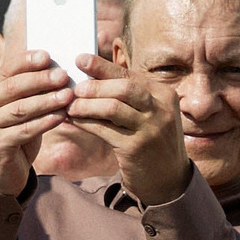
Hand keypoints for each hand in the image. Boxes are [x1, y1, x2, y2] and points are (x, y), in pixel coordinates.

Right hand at [0, 41, 74, 198]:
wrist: (1, 175)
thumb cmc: (16, 137)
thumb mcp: (21, 112)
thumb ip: (31, 94)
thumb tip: (57, 70)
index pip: (6, 72)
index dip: (26, 62)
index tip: (47, 55)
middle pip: (12, 88)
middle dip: (40, 80)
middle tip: (63, 75)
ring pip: (19, 109)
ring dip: (46, 101)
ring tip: (68, 95)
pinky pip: (24, 131)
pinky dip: (44, 123)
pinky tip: (61, 116)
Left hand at [66, 50, 187, 205]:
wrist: (169, 180)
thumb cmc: (152, 141)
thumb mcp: (151, 114)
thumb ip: (130, 97)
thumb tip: (92, 77)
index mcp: (164, 95)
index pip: (129, 75)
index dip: (102, 66)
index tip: (80, 59)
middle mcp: (161, 109)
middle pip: (122, 88)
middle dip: (94, 86)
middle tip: (74, 88)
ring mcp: (151, 129)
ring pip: (112, 108)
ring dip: (87, 105)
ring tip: (71, 106)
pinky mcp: (136, 148)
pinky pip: (105, 130)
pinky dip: (86, 123)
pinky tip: (74, 121)